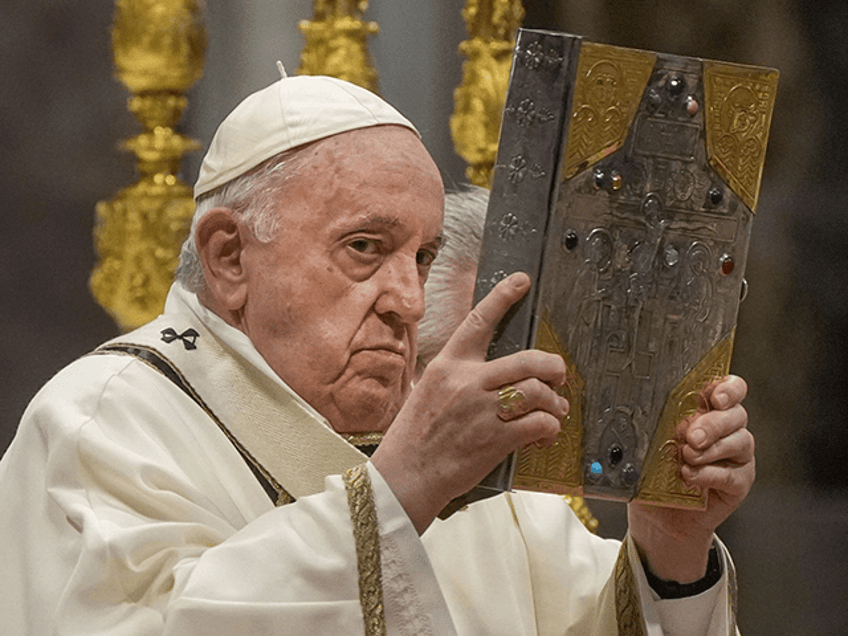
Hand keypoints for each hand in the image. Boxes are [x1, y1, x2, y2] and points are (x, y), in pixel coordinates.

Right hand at [372, 272, 568, 532]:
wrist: (405, 476)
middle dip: (554, 366)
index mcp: (447, 366)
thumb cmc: (415, 437)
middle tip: (559, 374)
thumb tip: (498, 374)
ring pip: (538, 392)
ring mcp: (482, 410)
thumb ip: (460, 378)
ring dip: (555, 402)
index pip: (478, 321)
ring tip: (555, 410)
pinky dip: (550, 428)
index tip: (521, 281)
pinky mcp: (494, 439)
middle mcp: (466, 382)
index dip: (503, 297)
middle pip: (528, 361)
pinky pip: (538, 423)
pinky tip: (545, 433)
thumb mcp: (429, 392)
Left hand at [628, 375, 753, 581]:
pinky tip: (689, 476)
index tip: (714, 397)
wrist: (658, 514)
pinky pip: (732, 474)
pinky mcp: (739, 481)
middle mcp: (728, 429)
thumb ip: (655, 427)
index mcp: (708, 410)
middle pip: (736, 414)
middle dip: (712, 423)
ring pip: (740, 441)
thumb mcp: (648, 443)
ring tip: (686, 456)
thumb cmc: (653, 471)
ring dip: (711, 449)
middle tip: (690, 436)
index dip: (728, 389)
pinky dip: (710, 474)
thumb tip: (640, 412)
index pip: (730, 389)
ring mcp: (737, 455)